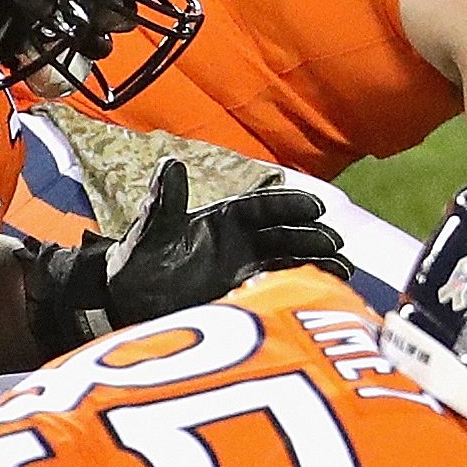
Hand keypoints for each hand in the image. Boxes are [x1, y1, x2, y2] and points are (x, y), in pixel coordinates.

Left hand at [26, 167, 349, 347]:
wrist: (125, 302)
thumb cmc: (136, 260)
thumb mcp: (149, 230)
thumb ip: (164, 201)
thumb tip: (171, 164)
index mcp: (223, 218)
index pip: (263, 207)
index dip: (290, 206)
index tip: (315, 208)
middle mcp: (241, 242)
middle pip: (285, 235)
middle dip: (311, 237)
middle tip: (334, 244)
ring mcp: (245, 271)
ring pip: (289, 263)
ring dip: (315, 265)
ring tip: (341, 272)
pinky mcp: (242, 299)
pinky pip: (277, 293)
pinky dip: (300, 292)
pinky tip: (322, 296)